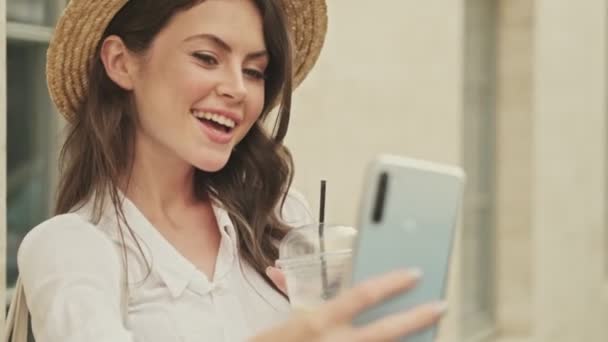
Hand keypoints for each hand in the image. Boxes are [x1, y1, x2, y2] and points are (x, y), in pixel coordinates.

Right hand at [251, 269, 445, 341]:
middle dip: (417, 318)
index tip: (413, 275)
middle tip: (439, 306)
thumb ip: (292, 293)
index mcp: (316, 321)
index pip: (362, 296)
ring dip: (408, 339)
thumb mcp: (284, 320)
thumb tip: (281, 271)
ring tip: (427, 330)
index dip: (392, 283)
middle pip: (386, 331)